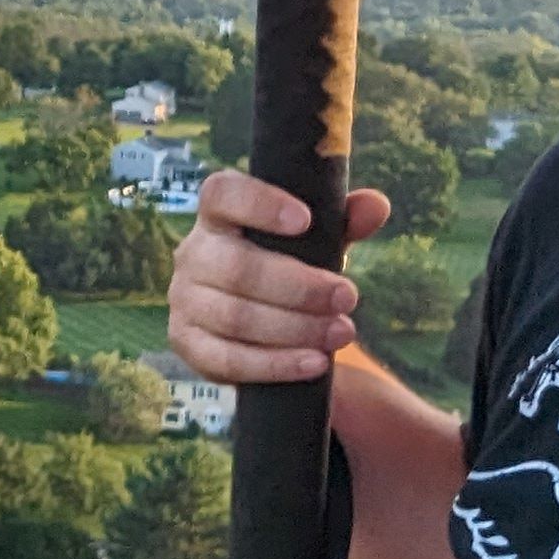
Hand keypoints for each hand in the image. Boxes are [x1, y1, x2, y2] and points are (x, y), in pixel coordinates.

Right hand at [166, 172, 391, 386]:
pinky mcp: (187, 343)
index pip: (223, 194)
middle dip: (300, 287)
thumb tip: (375, 206)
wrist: (256, 321)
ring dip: (296, 328)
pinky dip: (275, 364)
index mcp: (218, 215)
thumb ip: (343, 221)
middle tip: (348, 297)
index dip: (259, 204)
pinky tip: (315, 362)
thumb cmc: (286, 265)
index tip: (304, 220)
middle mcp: (193, 253)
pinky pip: (228, 360)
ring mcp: (184, 301)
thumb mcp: (316, 240)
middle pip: (237, 268)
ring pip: (236, 318)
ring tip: (342, 332)